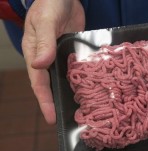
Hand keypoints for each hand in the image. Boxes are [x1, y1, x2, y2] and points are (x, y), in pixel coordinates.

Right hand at [22, 0, 84, 123]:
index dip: (45, 101)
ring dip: (71, 92)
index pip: (39, 82)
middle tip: (70, 120)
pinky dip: (82, 78)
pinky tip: (92, 88)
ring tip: (83, 109)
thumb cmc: (49, 4)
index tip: (52, 118)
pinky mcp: (74, 51)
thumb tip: (40, 65)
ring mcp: (61, 55)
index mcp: (35, 53)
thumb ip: (43, 42)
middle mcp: (48, 57)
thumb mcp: (44, 21)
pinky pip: (78, 68)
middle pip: (52, 84)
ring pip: (65, 78)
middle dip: (58, 102)